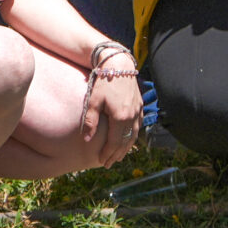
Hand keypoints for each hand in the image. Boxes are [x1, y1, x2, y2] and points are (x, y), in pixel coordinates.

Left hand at [79, 51, 142, 167]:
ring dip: (126, 148)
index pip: (115, 142)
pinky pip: (138, 126)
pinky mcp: (140, 106)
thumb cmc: (104, 82)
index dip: (108, 153)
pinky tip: (128, 140)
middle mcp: (132, 116)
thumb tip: (87, 139)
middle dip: (117, 154)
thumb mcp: (93, 101)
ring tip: (118, 156)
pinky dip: (132, 136)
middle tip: (109, 163)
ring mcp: (138, 111)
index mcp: (121, 117)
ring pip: (133, 135)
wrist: (119, 64)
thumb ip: (90, 121)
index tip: (101, 161)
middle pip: (125, 142)